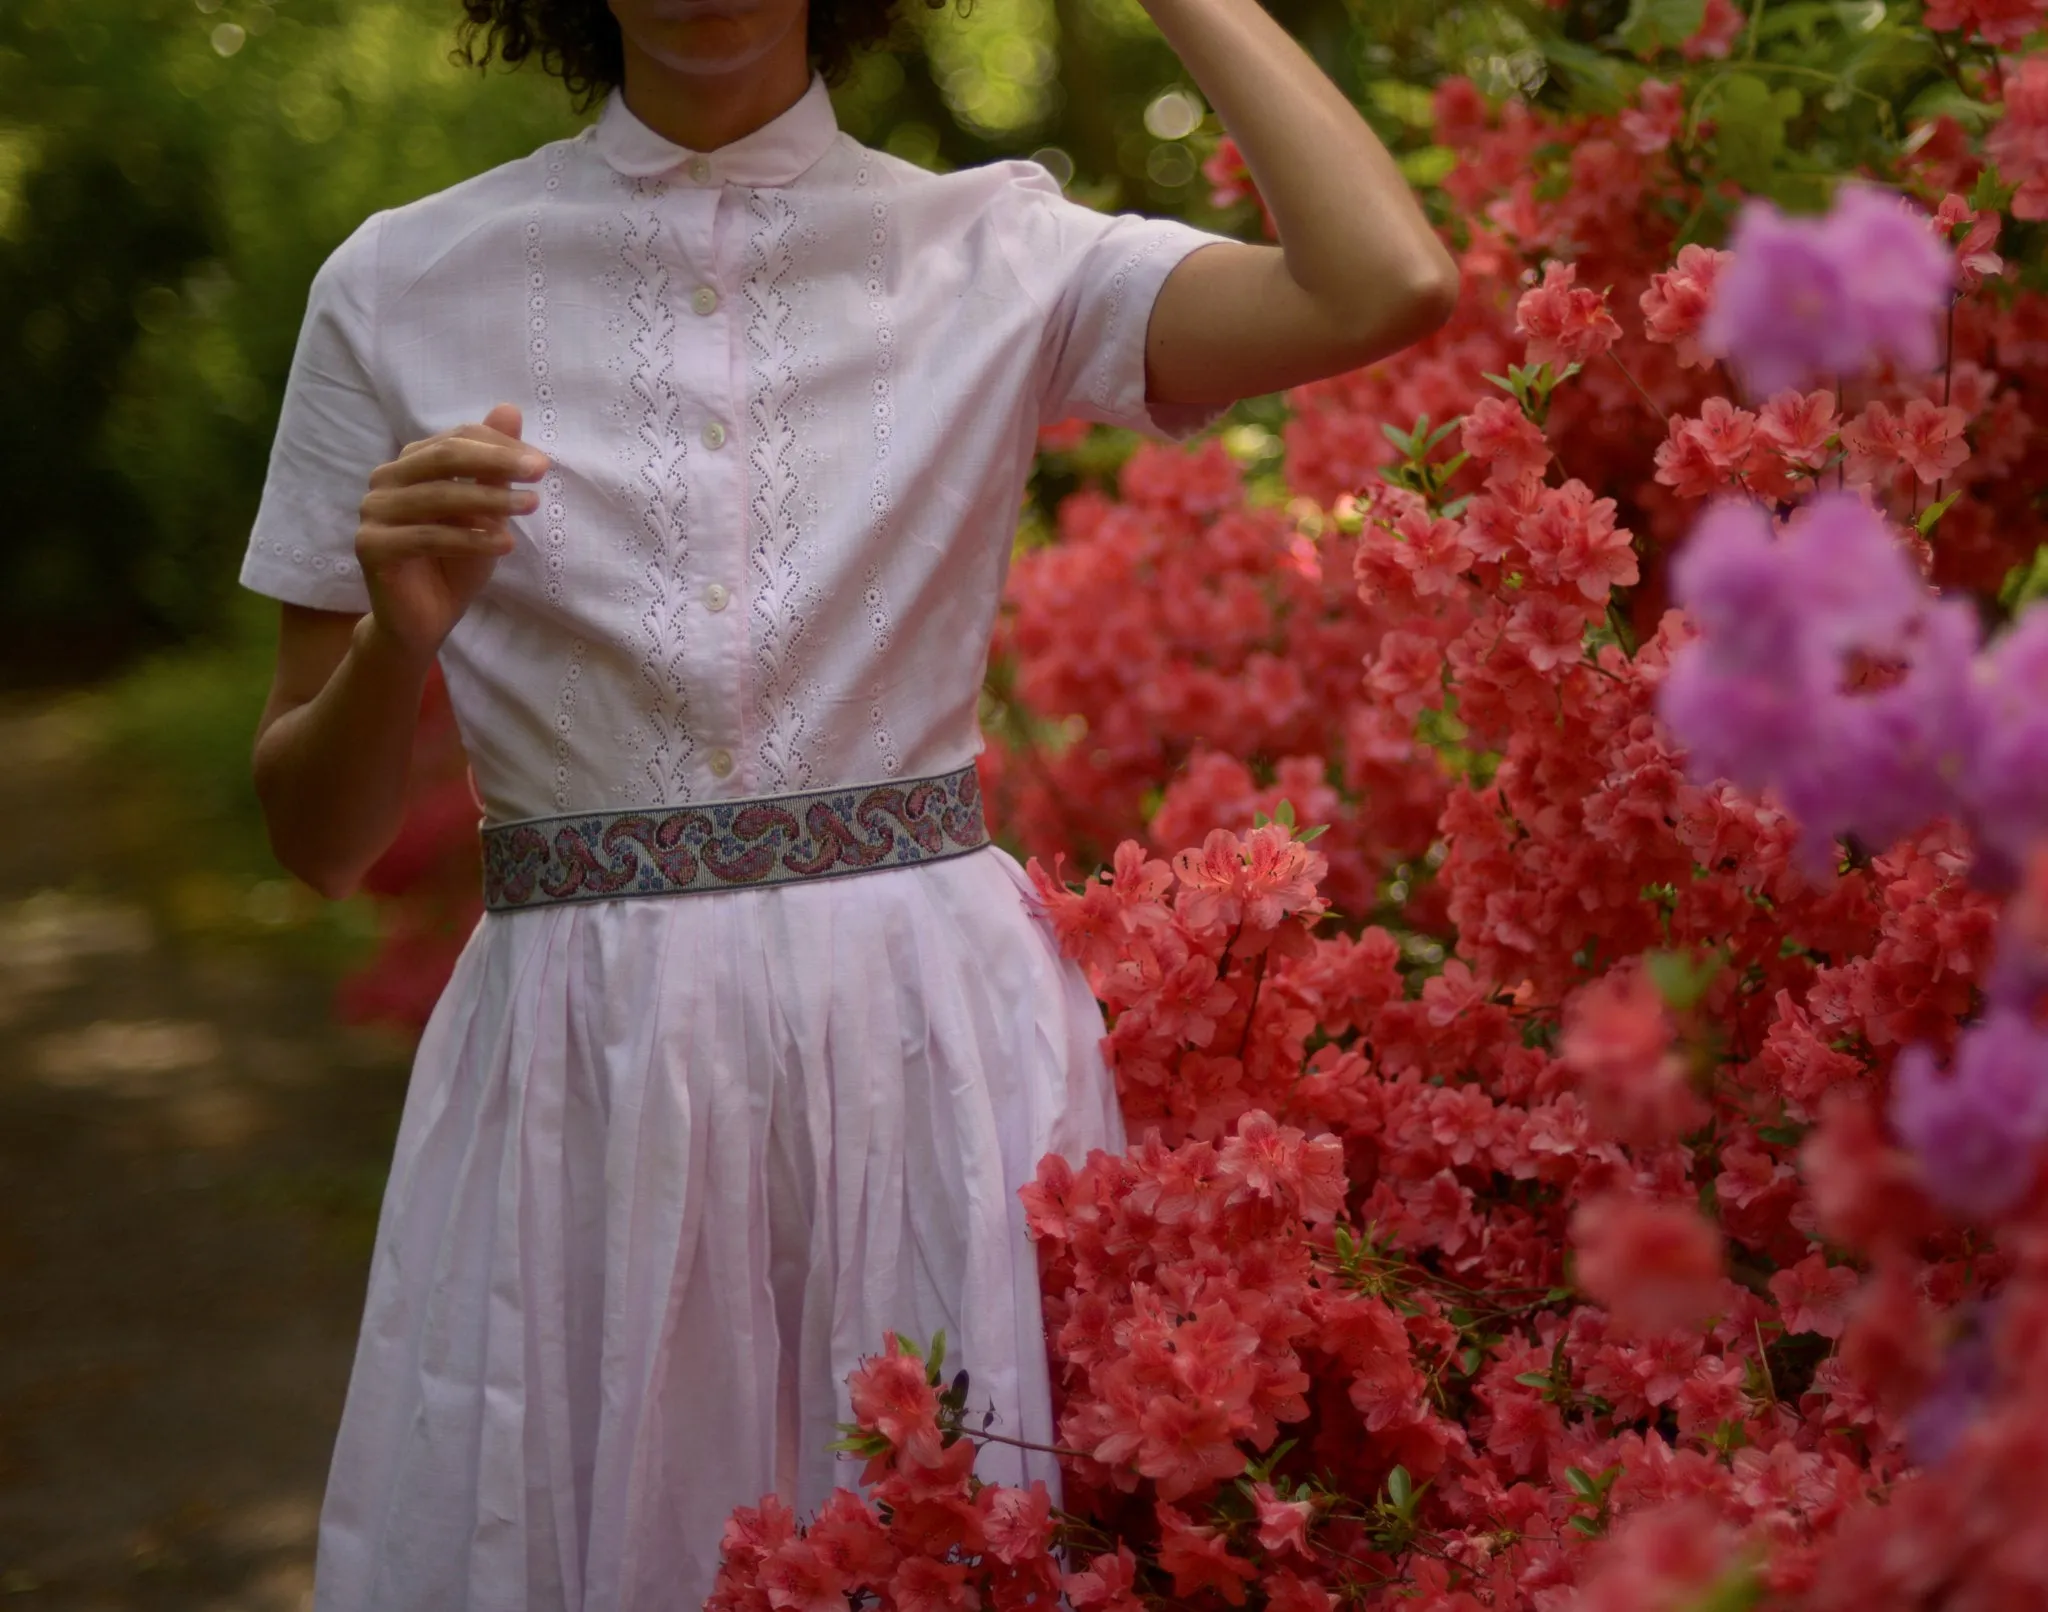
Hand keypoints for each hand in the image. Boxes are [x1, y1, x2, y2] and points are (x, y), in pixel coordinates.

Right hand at [355, 403, 546, 665]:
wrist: (423, 620)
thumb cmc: (456, 563)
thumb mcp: (485, 512)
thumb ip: (493, 466)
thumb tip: (509, 408)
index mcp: (410, 464)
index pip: (457, 438)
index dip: (500, 445)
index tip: (541, 463)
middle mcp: (385, 480)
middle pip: (444, 457)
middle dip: (497, 461)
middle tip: (540, 471)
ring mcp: (373, 511)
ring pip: (439, 496)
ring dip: (490, 500)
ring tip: (532, 506)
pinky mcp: (371, 546)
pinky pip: (427, 536)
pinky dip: (470, 538)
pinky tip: (505, 543)